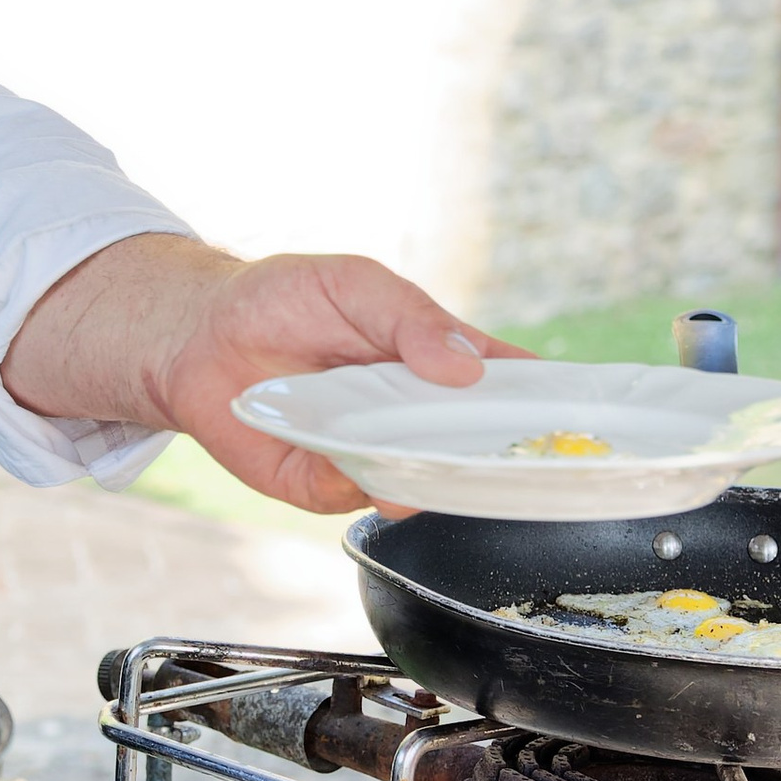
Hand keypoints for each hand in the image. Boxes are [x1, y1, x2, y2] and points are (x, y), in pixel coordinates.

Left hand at [2, 236, 522, 513]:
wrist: (197, 336)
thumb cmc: (283, 298)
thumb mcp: (355, 284)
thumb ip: (410, 318)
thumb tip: (467, 363)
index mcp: (432, 361)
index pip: (505, 385)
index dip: (546, 401)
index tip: (583, 412)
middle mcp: (410, 416)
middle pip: (476, 447)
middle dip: (505, 456)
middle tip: (530, 454)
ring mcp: (372, 453)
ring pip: (426, 482)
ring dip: (440, 477)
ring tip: (448, 462)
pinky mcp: (324, 484)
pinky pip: (360, 496)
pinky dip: (369, 486)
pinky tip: (370, 467)